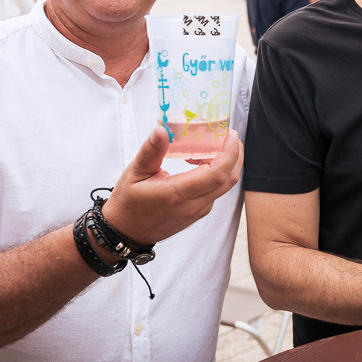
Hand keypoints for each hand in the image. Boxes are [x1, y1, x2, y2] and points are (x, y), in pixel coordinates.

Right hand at [101, 126, 242, 245]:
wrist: (127, 232)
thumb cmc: (128, 203)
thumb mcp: (135, 173)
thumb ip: (151, 151)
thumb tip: (161, 129)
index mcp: (176, 194)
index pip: (216, 174)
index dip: (229, 153)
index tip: (230, 135)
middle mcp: (192, 205)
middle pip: (228, 180)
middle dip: (235, 155)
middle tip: (228, 136)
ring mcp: (197, 211)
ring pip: (224, 186)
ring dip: (225, 164)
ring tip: (209, 146)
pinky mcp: (198, 213)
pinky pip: (216, 191)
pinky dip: (216, 174)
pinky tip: (201, 162)